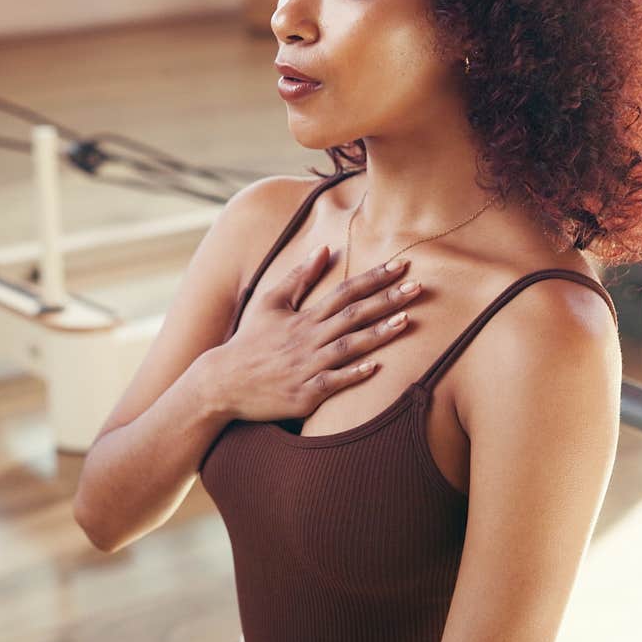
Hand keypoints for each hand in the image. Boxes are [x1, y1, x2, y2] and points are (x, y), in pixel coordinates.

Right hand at [214, 246, 421, 421]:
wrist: (223, 383)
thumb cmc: (250, 341)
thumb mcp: (270, 303)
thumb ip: (299, 277)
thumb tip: (325, 248)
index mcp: (304, 317)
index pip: (345, 291)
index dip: (374, 278)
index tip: (401, 266)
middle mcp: (309, 338)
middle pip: (354, 315)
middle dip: (387, 300)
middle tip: (418, 287)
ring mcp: (308, 366)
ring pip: (349, 347)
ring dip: (379, 334)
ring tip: (407, 321)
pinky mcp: (305, 393)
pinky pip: (333, 382)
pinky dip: (354, 375)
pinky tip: (376, 367)